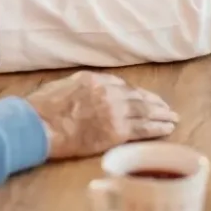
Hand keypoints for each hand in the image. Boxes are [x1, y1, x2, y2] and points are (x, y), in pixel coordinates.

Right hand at [25, 71, 178, 160]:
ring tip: (172, 118)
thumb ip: (83, 87)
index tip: (144, 99)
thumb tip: (92, 94)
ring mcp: (114, 111)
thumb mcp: (64, 86)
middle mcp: (108, 91)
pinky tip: (167, 129)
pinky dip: (157, 128)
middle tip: (167, 108)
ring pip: (145, 111)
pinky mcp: (115, 131)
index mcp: (95, 79)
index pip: (122, 85)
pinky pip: (142, 129)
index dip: (136, 93)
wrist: (38, 124)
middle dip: (154, 102)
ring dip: (161, 115)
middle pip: (138, 97)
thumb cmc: (42, 108)